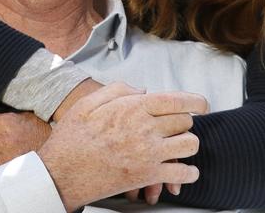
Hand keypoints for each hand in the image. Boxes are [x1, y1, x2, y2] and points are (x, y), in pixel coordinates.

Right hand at [38, 82, 206, 211]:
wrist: (61, 172)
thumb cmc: (72, 138)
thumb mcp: (88, 103)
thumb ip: (117, 90)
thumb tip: (142, 89)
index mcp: (132, 108)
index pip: (175, 100)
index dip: (195, 100)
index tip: (202, 104)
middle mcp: (144, 128)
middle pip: (184, 121)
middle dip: (184, 122)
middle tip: (179, 126)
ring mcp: (148, 153)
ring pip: (189, 145)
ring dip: (188, 144)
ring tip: (181, 145)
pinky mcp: (146, 176)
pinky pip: (181, 174)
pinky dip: (189, 173)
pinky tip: (186, 171)